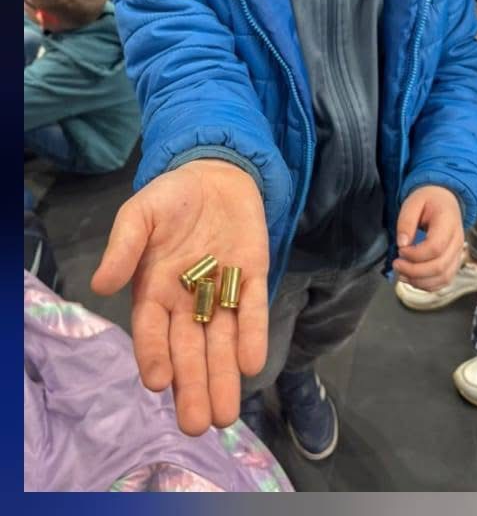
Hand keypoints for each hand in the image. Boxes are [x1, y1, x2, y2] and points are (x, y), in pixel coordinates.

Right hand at [91, 160, 268, 436]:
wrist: (216, 172)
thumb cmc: (171, 198)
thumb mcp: (140, 213)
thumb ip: (123, 246)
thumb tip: (102, 283)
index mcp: (155, 291)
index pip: (152, 332)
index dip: (153, 357)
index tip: (159, 383)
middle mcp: (188, 301)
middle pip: (189, 351)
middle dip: (192, 388)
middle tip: (196, 425)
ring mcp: (222, 292)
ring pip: (221, 342)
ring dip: (222, 378)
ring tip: (224, 417)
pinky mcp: (252, 277)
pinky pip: (251, 310)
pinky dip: (252, 335)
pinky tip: (250, 364)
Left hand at [392, 184, 464, 291]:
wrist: (445, 200)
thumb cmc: (429, 200)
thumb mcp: (413, 202)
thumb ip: (406, 221)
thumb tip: (402, 244)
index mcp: (448, 222)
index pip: (435, 247)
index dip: (415, 255)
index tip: (401, 250)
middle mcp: (458, 240)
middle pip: (439, 267)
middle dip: (414, 271)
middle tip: (397, 264)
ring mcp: (458, 253)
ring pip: (443, 278)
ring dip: (420, 281)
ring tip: (402, 274)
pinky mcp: (454, 262)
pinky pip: (444, 281)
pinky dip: (428, 285)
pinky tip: (413, 278)